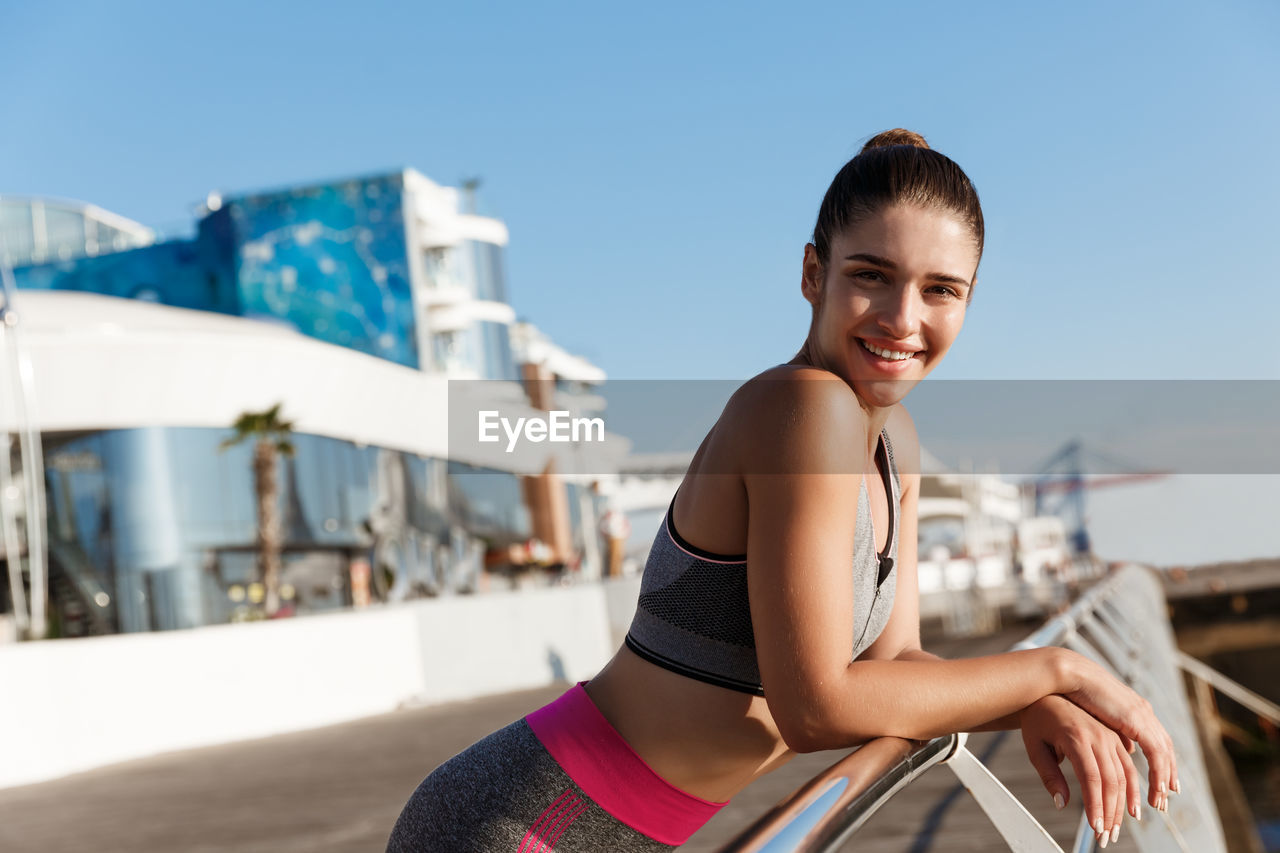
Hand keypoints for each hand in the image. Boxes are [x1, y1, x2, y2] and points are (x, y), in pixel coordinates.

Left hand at [1020, 695, 1141, 846]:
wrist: (1049, 692)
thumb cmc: (1038, 720)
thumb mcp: (1035, 747)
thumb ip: (1049, 776)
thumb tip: (1061, 803)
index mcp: (1077, 736)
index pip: (1091, 778)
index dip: (1095, 806)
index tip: (1095, 828)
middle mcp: (1099, 736)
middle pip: (1112, 781)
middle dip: (1111, 812)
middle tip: (1106, 836)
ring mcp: (1110, 736)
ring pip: (1125, 775)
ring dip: (1124, 804)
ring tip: (1117, 827)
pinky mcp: (1116, 738)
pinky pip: (1129, 765)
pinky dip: (1133, 788)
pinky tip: (1131, 806)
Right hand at [1054, 650, 1178, 810]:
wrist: (1063, 678)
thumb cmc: (1067, 698)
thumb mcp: (1092, 720)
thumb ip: (1111, 734)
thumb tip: (1127, 749)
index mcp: (1133, 712)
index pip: (1155, 745)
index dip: (1159, 768)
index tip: (1159, 790)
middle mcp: (1142, 714)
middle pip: (1163, 753)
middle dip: (1164, 780)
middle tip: (1161, 804)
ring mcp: (1141, 716)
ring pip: (1162, 756)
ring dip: (1162, 782)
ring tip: (1158, 804)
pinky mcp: (1136, 720)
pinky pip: (1156, 752)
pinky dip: (1159, 773)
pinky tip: (1156, 789)